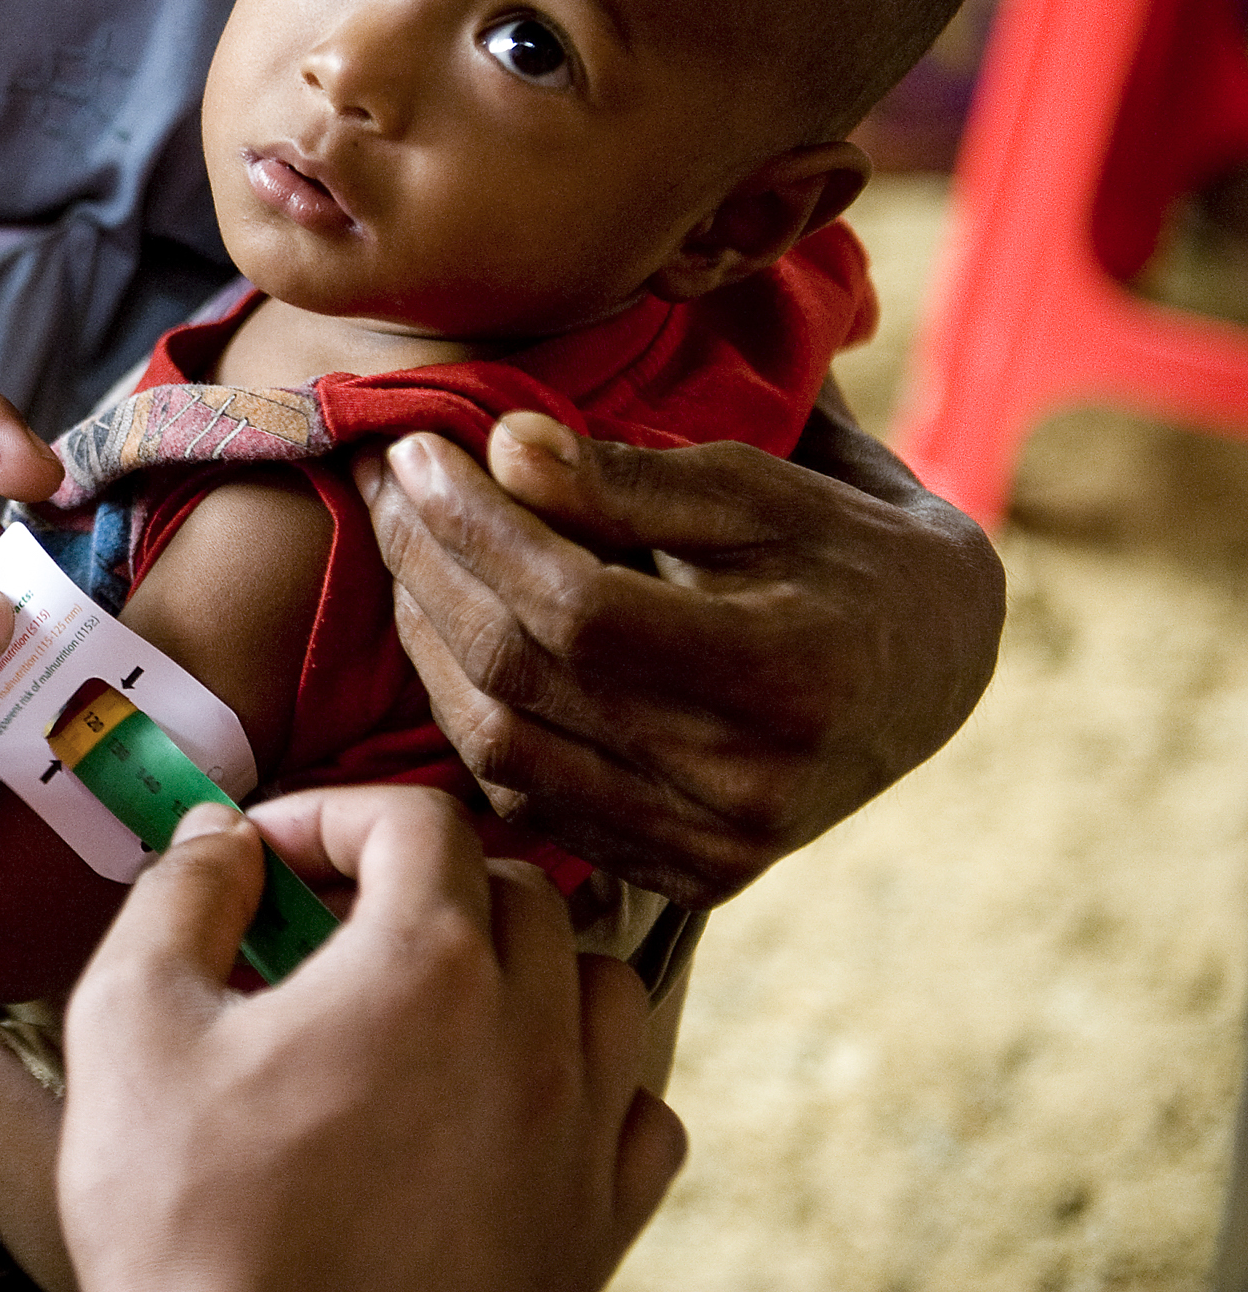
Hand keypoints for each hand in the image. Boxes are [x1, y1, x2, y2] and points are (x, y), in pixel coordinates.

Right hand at [61, 788, 683, 1291]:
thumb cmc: (195, 1228)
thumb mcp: (131, 1026)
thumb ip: (179, 896)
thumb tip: (218, 837)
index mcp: (425, 966)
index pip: (412, 820)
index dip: (328, 814)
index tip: (267, 858)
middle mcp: (530, 1036)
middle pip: (513, 889)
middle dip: (416, 880)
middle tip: (327, 923)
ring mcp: (577, 1136)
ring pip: (600, 985)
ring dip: (521, 963)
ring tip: (432, 996)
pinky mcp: (597, 1227)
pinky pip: (639, 1111)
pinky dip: (586, 1080)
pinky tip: (508, 1098)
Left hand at [356, 397, 1004, 905]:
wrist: (937, 668)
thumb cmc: (844, 549)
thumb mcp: (763, 487)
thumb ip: (633, 477)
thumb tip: (504, 446)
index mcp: (788, 673)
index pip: (578, 607)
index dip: (478, 525)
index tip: (416, 447)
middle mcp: (751, 784)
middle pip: (525, 675)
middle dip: (429, 564)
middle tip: (384, 481)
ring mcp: (715, 846)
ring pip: (502, 748)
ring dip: (424, 639)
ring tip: (400, 546)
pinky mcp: (685, 874)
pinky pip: (528, 799)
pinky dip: (465, 713)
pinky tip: (442, 633)